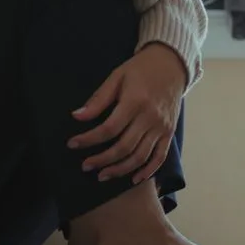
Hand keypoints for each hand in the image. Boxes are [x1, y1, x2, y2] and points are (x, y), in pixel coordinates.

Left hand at [68, 43, 187, 184]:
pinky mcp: (169, 133)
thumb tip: (77, 116)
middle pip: (124, 147)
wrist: (172, 65)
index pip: (109, 129)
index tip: (73, 144)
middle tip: (85, 165)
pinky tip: (133, 179)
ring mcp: (162, 127)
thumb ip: (99, 99)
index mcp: (135, 102)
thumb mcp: (117, 77)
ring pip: (140, 157)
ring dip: (120, 170)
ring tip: (102, 175)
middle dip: (102, 160)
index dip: (89, 139)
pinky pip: (160, 157)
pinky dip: (147, 171)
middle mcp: (150, 117)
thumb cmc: (141, 69)